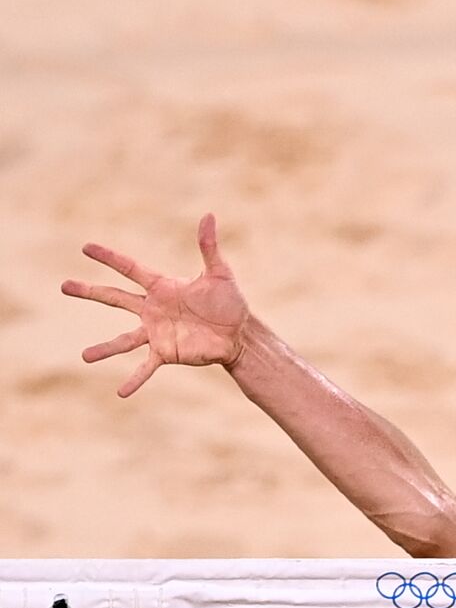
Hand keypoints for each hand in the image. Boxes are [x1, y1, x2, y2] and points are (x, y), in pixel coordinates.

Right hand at [61, 214, 249, 395]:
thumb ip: (209, 247)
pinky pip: (146, 367)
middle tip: (64, 286)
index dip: (109, 258)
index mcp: (162, 287)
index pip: (130, 269)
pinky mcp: (167, 352)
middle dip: (90, 292)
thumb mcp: (220, 273)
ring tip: (84, 357)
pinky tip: (121, 392)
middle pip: (115, 299)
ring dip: (105, 349)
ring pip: (124, 340)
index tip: (86, 248)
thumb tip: (209, 215)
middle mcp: (153, 309)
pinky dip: (134, 379)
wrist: (240, 333)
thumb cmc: (230, 303)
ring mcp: (157, 332)